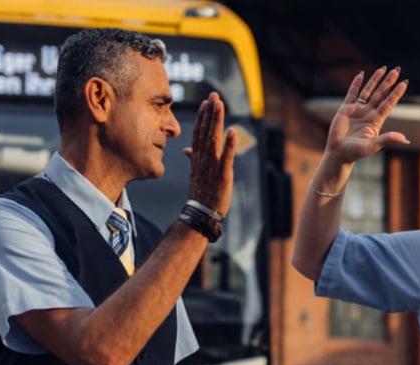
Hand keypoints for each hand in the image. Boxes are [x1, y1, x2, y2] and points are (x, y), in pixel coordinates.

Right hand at [184, 92, 235, 215]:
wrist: (201, 213)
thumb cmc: (201, 194)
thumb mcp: (195, 173)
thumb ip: (193, 158)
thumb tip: (187, 150)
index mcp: (197, 159)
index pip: (198, 133)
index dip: (202, 117)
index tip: (205, 103)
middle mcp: (203, 159)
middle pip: (205, 132)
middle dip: (210, 113)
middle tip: (214, 96)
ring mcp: (212, 167)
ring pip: (213, 140)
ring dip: (216, 122)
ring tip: (219, 105)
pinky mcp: (222, 175)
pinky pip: (225, 158)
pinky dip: (229, 145)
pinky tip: (232, 132)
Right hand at [326, 67, 408, 163]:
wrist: (338, 153)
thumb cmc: (356, 153)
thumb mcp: (373, 146)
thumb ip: (387, 139)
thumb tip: (405, 139)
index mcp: (376, 121)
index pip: (388, 104)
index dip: (396, 93)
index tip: (404, 83)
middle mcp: (368, 113)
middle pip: (380, 94)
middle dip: (388, 83)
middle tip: (396, 70)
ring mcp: (357, 110)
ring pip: (368, 92)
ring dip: (375, 81)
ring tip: (383, 69)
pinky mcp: (345, 109)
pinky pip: (352, 94)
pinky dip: (356, 84)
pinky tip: (361, 75)